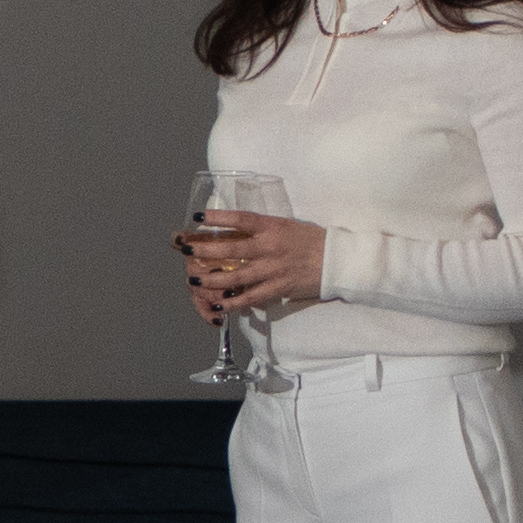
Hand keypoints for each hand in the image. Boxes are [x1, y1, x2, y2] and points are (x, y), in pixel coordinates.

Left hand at [185, 209, 324, 318]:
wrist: (336, 260)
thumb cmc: (311, 240)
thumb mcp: (287, 226)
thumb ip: (264, 229)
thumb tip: (238, 230)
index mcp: (273, 227)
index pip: (241, 219)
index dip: (218, 217)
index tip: (198, 217)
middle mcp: (270, 247)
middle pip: (230, 249)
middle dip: (205, 250)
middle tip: (186, 250)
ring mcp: (273, 269)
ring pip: (236, 277)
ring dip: (212, 280)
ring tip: (194, 279)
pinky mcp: (279, 288)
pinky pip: (251, 297)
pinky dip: (234, 302)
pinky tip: (219, 304)